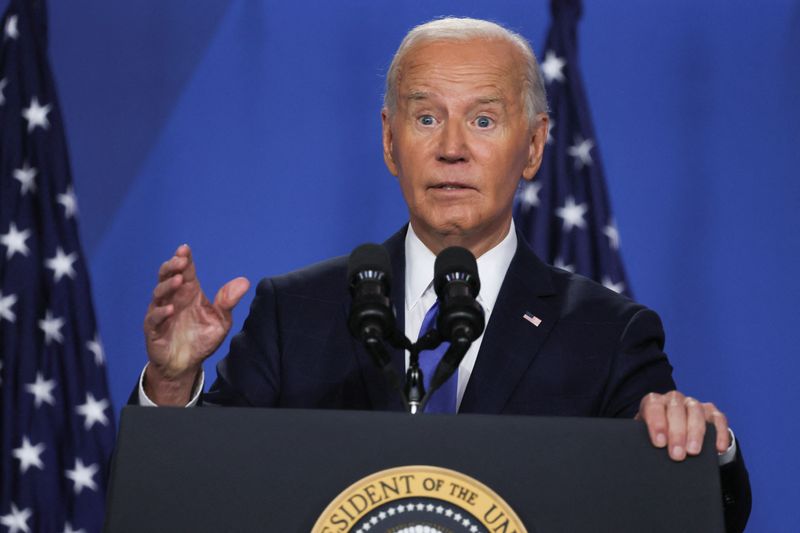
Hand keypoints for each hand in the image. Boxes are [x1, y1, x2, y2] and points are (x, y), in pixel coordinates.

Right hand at [143, 244, 249, 404]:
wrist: (186, 365)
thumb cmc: (202, 339)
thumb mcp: (221, 320)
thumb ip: (228, 301)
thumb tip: (244, 282)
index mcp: (189, 293)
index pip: (185, 271)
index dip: (184, 259)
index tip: (185, 248)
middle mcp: (173, 299)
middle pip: (167, 276)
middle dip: (172, 266)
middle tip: (181, 260)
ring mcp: (161, 313)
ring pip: (158, 293)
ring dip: (168, 285)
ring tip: (179, 280)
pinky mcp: (153, 330)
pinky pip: (154, 319)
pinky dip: (162, 313)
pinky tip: (171, 309)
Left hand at [635, 390, 730, 460]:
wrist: (674, 435)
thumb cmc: (657, 436)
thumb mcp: (647, 436)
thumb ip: (643, 441)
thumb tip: (641, 455)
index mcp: (654, 402)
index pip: (653, 406)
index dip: (657, 423)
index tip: (659, 443)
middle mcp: (674, 399)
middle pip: (676, 409)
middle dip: (677, 433)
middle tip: (677, 455)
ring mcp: (693, 404)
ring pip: (696, 411)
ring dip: (695, 432)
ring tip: (693, 452)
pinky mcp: (712, 413)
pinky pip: (718, 419)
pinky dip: (719, 433)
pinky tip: (718, 448)